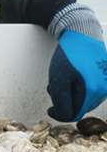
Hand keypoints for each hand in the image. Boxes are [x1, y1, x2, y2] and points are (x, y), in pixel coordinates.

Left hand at [47, 4, 106, 120]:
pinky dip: (78, 88)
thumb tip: (63, 115)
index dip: (58, 113)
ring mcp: (106, 85)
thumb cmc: (69, 55)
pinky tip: (72, 76)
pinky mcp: (105, 80)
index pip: (73, 115)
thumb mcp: (58, 80)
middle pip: (79, 108)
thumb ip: (61, 101)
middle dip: (64, 101)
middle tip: (54, 86)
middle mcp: (104, 91)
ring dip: (70, 94)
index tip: (49, 107)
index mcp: (93, 92)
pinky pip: (89, 92)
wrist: (83, 35)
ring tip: (64, 79)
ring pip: (83, 100)